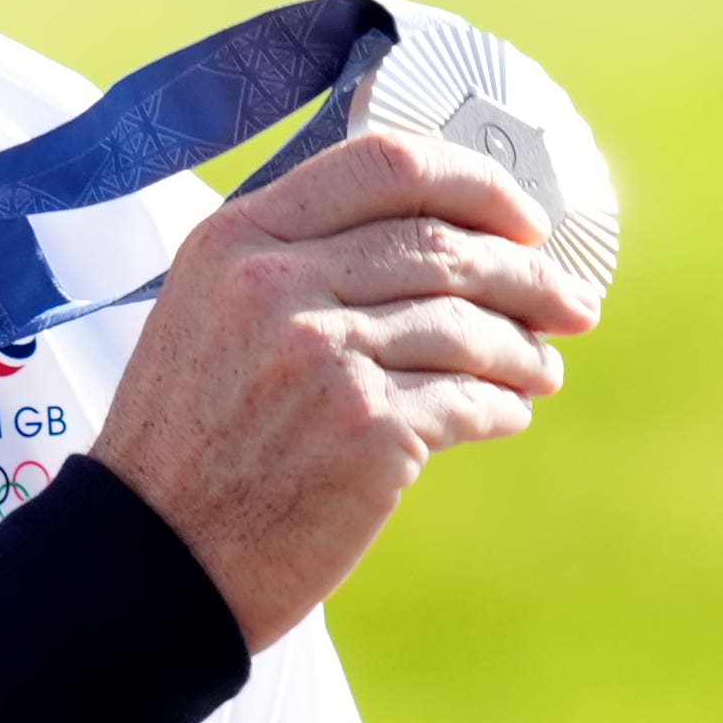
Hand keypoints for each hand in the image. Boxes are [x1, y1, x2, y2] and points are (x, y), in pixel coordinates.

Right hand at [91, 130, 600, 652]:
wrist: (150, 559)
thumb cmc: (185, 442)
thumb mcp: (205, 311)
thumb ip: (293, 258)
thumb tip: (434, 236)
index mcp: (239, 237)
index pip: (385, 163)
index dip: (476, 183)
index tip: (524, 217)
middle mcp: (278, 282)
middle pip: (443, 245)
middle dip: (529, 273)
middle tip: (571, 300)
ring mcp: (324, 355)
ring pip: (469, 325)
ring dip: (523, 350)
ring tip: (542, 369)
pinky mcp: (367, 431)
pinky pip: (470, 400)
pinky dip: (501, 407)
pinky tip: (506, 415)